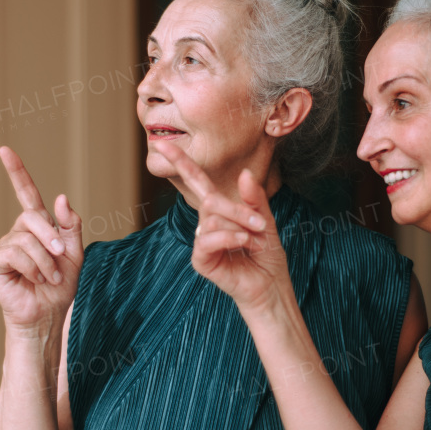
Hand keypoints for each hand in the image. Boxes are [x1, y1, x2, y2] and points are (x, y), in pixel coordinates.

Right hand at [0, 146, 83, 332]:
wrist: (49, 313)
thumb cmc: (61, 286)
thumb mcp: (75, 252)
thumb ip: (70, 224)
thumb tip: (60, 197)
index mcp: (39, 226)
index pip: (27, 194)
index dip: (16, 172)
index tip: (4, 150)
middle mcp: (19, 232)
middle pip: (33, 217)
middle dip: (51, 237)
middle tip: (61, 257)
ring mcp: (5, 245)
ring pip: (26, 238)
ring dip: (45, 260)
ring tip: (51, 277)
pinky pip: (14, 252)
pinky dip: (32, 267)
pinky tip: (35, 279)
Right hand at [155, 141, 289, 313]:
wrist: (269, 286)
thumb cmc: (266, 255)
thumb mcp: (265, 221)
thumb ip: (254, 199)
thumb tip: (244, 172)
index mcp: (219, 210)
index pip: (196, 180)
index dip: (180, 161)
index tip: (161, 144)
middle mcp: (206, 223)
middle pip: (209, 199)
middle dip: (238, 210)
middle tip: (261, 225)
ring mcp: (201, 242)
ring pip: (211, 218)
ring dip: (240, 227)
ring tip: (257, 241)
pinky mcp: (200, 260)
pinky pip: (208, 238)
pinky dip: (231, 237)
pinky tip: (245, 244)